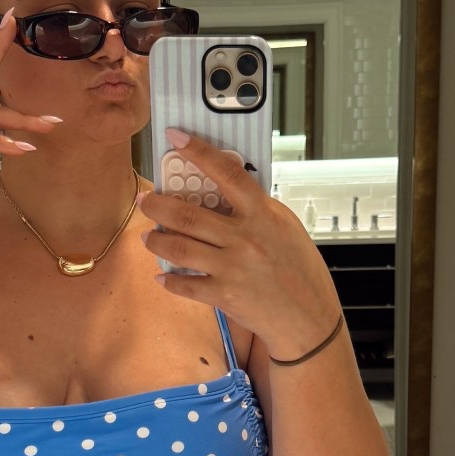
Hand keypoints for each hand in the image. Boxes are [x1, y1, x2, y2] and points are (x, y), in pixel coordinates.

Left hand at [138, 130, 341, 360]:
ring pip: (179, 249)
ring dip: (156, 241)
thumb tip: (222, 193)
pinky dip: (169, 280)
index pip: (227, 174)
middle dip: (158, 206)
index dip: (198, 152)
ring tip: (148, 237)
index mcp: (263, 215)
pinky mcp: (225, 296)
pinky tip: (162, 275)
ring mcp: (233, 268)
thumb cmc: (301, 271)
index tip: (176, 137)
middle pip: (188, 215)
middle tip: (145, 201)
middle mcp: (245, 239)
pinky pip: (185, 285)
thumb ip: (256, 210)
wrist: (309, 318)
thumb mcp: (285, 228)